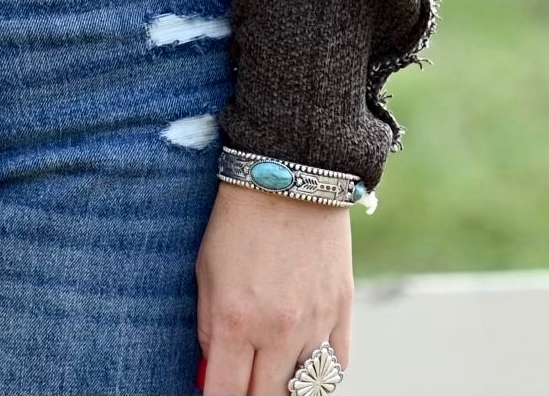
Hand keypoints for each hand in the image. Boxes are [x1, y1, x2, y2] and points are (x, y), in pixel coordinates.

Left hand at [195, 180, 353, 394]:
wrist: (289, 175)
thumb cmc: (236, 221)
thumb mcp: (205, 271)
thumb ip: (208, 328)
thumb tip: (213, 372)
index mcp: (236, 320)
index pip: (226, 394)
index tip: (214, 393)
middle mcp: (279, 331)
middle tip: (242, 381)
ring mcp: (316, 324)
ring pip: (306, 390)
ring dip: (285, 387)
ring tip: (270, 372)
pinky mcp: (342, 311)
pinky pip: (336, 367)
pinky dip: (320, 374)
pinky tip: (302, 364)